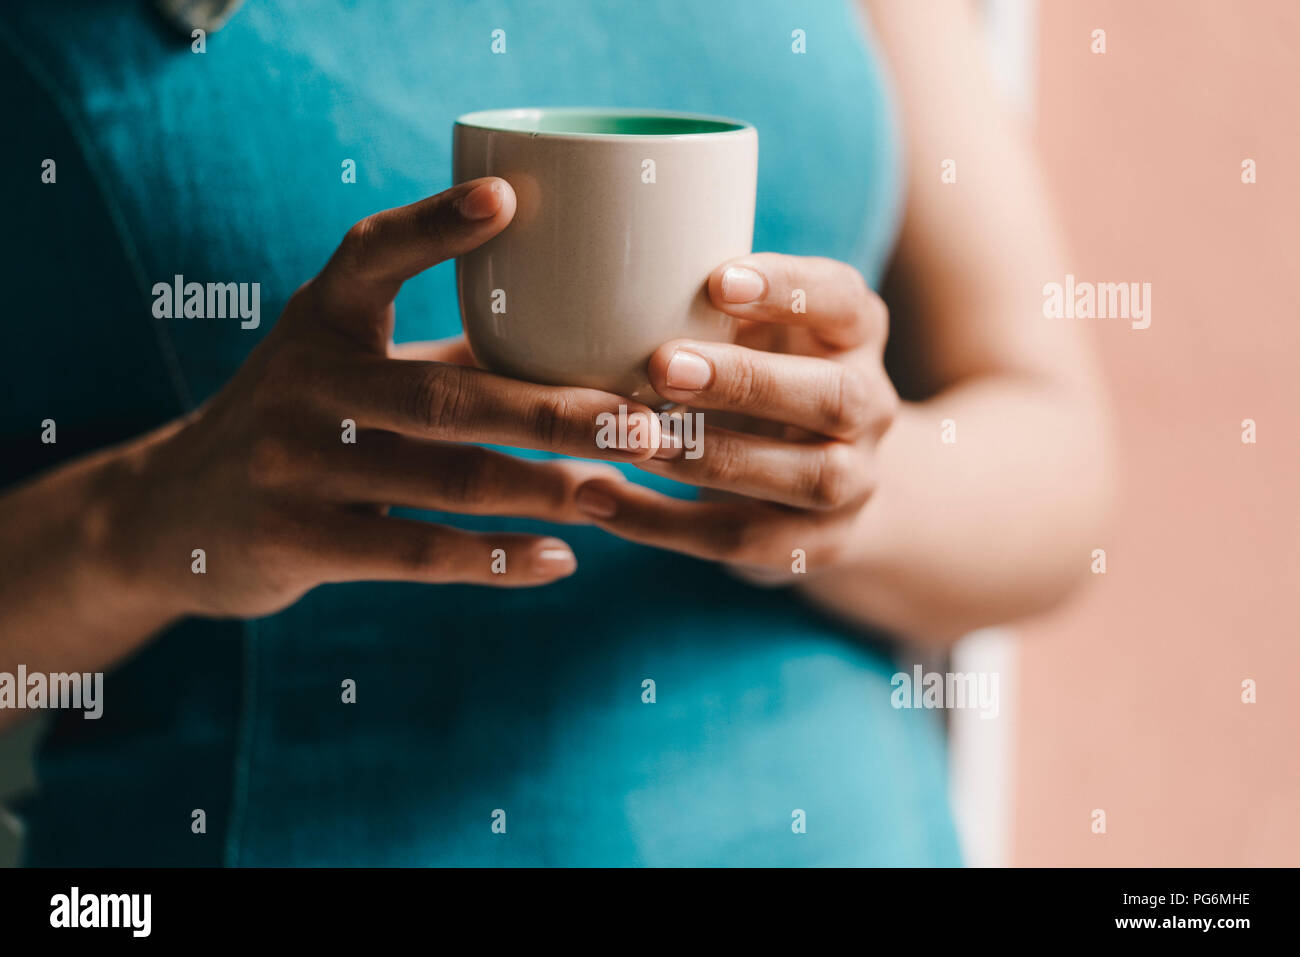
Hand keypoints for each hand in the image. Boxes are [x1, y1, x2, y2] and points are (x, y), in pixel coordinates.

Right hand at [94, 178, 661, 619]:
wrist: (172, 516)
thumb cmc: (305, 425)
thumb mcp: (348, 368)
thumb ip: (447, 352)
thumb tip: (586, 333)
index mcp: (320, 321)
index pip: (370, 255)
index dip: (434, 226)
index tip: (508, 197)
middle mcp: (301, 383)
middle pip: (447, 394)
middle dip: (556, 412)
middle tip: (645, 423)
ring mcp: (292, 464)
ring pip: (444, 478)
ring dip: (544, 488)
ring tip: (620, 491)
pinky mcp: (293, 542)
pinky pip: (414, 553)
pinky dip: (495, 560)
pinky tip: (560, 561)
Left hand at [574, 253, 896, 583]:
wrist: (824, 484)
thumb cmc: (760, 379)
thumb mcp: (752, 334)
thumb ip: (705, 310)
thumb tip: (598, 278)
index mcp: (854, 335)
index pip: (844, 300)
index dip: (790, 289)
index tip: (718, 280)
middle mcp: (869, 407)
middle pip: (835, 397)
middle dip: (747, 381)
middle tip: (662, 366)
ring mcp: (854, 483)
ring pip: (805, 477)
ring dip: (711, 456)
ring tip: (631, 442)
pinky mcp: (816, 545)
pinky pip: (744, 538)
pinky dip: (665, 523)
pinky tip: (599, 499)